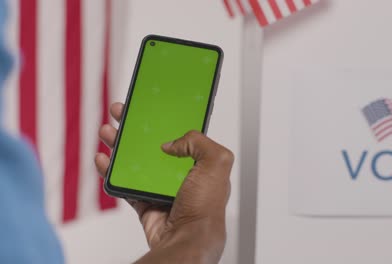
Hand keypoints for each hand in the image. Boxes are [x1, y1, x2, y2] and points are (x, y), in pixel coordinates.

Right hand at [95, 103, 233, 263]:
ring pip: (134, 161)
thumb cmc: (206, 207)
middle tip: (121, 113)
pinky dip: (110, 171)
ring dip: (119, 145)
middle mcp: (179, 173)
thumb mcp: (216, 163)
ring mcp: (160, 187)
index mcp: (198, 162)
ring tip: (107, 131)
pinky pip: (124, 184)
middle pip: (151, 144)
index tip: (149, 106)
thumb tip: (171, 143)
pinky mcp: (144, 201)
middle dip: (134, 127)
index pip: (178, 135)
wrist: (186, 238)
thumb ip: (199, 142)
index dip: (163, 119)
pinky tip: (104, 160)